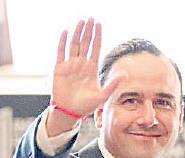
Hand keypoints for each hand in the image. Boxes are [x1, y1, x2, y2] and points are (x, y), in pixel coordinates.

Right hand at [48, 18, 121, 133]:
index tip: (99, 25)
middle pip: (85, 43)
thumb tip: (125, 74)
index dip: (97, 37)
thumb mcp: (102, 95)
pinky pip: (61, 52)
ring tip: (81, 22)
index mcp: (91, 68)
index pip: (95, 48)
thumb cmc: (86, 105)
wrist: (70, 112)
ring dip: (78, 33)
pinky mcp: (60, 68)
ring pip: (74, 44)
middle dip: (89, 31)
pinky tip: (66, 32)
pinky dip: (63, 42)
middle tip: (91, 18)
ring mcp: (70, 65)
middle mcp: (81, 64)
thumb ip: (113, 84)